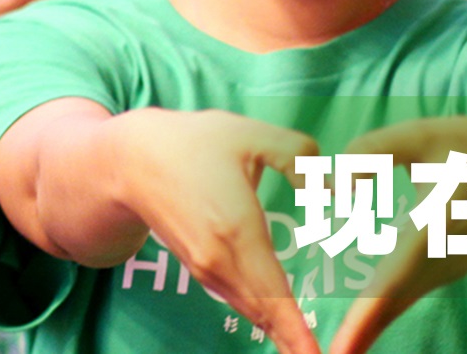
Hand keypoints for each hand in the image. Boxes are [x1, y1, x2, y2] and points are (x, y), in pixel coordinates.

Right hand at [112, 109, 321, 353]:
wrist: (129, 163)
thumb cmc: (192, 144)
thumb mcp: (250, 134)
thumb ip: (300, 158)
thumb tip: (337, 187)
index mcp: (236, 230)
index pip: (274, 295)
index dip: (296, 333)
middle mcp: (219, 262)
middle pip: (266, 315)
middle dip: (296, 344)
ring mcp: (207, 270)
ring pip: (254, 312)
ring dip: (283, 334)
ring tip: (309, 350)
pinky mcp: (202, 271)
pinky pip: (242, 301)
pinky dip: (267, 318)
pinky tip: (288, 330)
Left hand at [326, 113, 466, 353]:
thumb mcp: (422, 134)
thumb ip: (373, 150)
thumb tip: (337, 186)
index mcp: (447, 214)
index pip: (405, 264)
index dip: (377, 301)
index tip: (352, 333)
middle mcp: (452, 250)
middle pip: (400, 295)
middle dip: (364, 330)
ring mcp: (453, 265)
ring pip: (403, 300)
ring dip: (369, 330)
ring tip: (340, 352)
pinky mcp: (447, 271)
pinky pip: (408, 296)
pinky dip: (380, 317)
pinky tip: (354, 338)